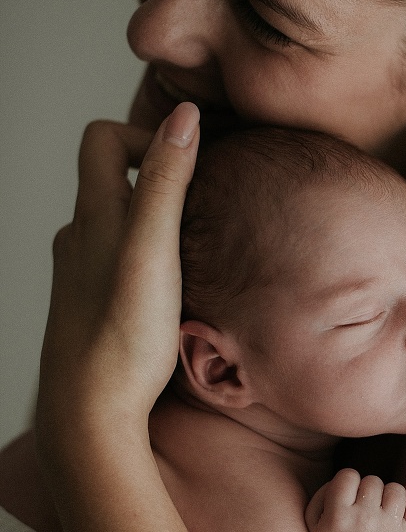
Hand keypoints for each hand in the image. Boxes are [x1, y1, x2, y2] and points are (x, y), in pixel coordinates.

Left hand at [35, 105, 198, 476]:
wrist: (89, 416)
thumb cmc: (122, 337)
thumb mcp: (153, 247)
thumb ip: (166, 180)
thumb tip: (183, 115)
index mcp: (91, 216)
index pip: (101, 139)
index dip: (145, 136)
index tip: (190, 162)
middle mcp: (78, 240)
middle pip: (110, 181)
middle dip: (156, 179)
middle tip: (202, 203)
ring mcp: (81, 278)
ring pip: (116, 228)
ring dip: (153, 225)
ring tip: (194, 248)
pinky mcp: (92, 311)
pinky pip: (118, 267)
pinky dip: (145, 263)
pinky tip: (170, 291)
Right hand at [305, 469, 405, 531]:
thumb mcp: (313, 518)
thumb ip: (324, 491)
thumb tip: (351, 476)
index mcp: (337, 517)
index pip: (348, 476)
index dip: (348, 482)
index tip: (348, 495)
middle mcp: (364, 523)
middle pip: (373, 481)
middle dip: (368, 491)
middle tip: (364, 507)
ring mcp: (388, 530)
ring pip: (396, 489)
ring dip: (389, 495)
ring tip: (380, 509)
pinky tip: (405, 500)